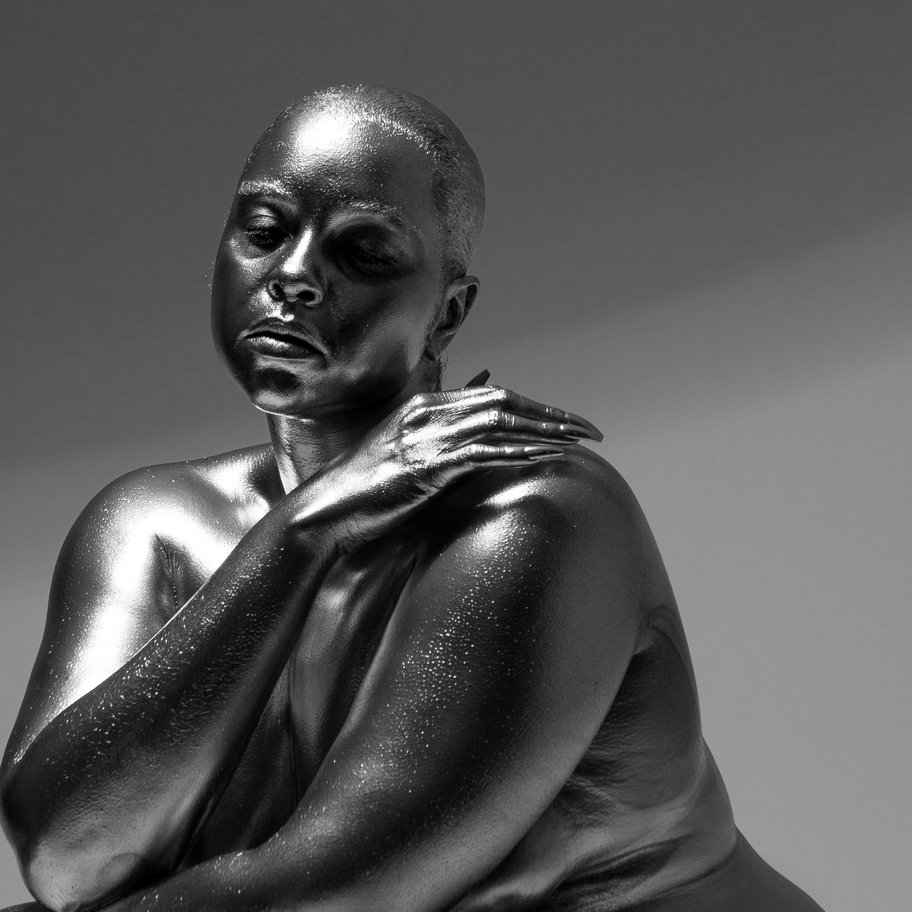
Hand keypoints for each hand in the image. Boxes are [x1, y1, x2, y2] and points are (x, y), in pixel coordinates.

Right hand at [290, 373, 601, 550]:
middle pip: (504, 402)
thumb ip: (439, 436)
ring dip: (545, 430)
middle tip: (589, 431)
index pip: (494, 396)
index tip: (568, 423)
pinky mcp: (424, 465)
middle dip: (552, 414)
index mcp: (423, 405)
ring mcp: (424, 436)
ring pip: (499, 422)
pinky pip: (483, 453)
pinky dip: (518, 452)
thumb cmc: (362, 492)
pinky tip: (545, 458)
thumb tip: (470, 423)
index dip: (536, 406)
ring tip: (580, 443)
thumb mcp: (403, 454)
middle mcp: (426, 412)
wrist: (322, 515)